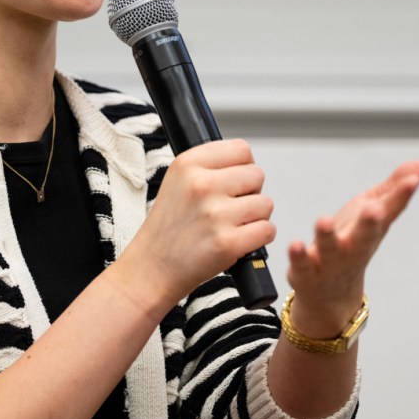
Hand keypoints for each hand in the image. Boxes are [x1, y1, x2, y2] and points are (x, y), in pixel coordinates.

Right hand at [121, 139, 276, 311]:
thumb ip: (210, 167)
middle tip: (229, 209)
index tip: (232, 184)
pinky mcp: (227, 243)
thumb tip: (247, 163)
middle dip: (250, 193)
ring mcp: (215, 214)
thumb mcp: (177, 182)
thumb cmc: (168, 228)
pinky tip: (239, 242)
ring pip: (265, 204)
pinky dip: (259, 238)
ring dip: (255, 217)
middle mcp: (201, 184)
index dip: (242, 168)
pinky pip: (267, 230)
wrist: (151, 269)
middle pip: (257, 175)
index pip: (241, 150)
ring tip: (231, 227)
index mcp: (188, 164)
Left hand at [286, 159, 418, 336]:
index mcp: (372, 230)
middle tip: (375, 210)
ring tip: (323, 220)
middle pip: (365, 235)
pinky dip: (299, 255)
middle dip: (370, 222)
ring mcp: (331, 261)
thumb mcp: (374, 212)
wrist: (331, 294)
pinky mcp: (306, 272)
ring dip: (327, 236)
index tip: (414, 179)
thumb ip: (396, 188)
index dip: (402, 194)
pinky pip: (302, 264)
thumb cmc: (354, 243)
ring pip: (330, 249)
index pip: (390, 210)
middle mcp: (354, 246)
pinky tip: (295, 244)